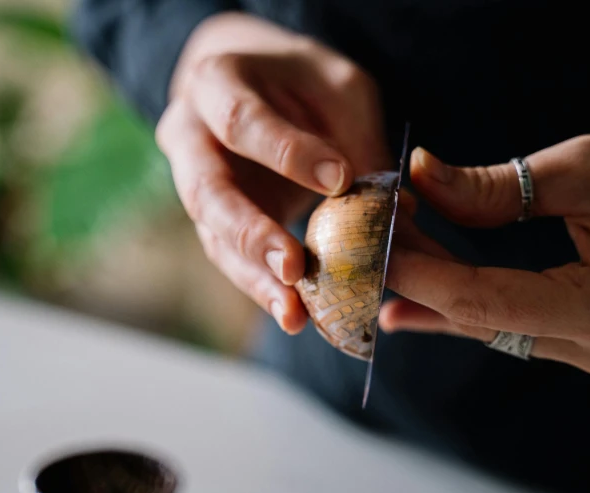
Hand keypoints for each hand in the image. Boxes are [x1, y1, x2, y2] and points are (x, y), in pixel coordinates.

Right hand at [156, 13, 389, 333]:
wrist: (256, 83)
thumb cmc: (300, 81)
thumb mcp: (337, 88)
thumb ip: (356, 141)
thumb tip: (400, 212)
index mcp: (216, 83)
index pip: (242, 122)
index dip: (287, 153)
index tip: (340, 179)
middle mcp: (190, 137)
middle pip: (208, 192)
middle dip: (250, 234)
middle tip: (292, 268)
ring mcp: (196, 185)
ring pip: (214, 238)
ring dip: (254, 278)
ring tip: (294, 314)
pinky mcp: (213, 221)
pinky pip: (231, 259)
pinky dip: (263, 287)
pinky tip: (295, 313)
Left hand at [380, 124, 589, 383]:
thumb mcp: (588, 166)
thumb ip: (497, 187)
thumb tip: (420, 178)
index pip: (482, 301)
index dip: (419, 273)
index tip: (371, 247)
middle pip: (482, 318)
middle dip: (421, 280)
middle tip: (368, 253)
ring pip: (495, 328)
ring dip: (440, 295)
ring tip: (383, 276)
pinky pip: (517, 330)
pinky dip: (470, 308)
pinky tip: (418, 309)